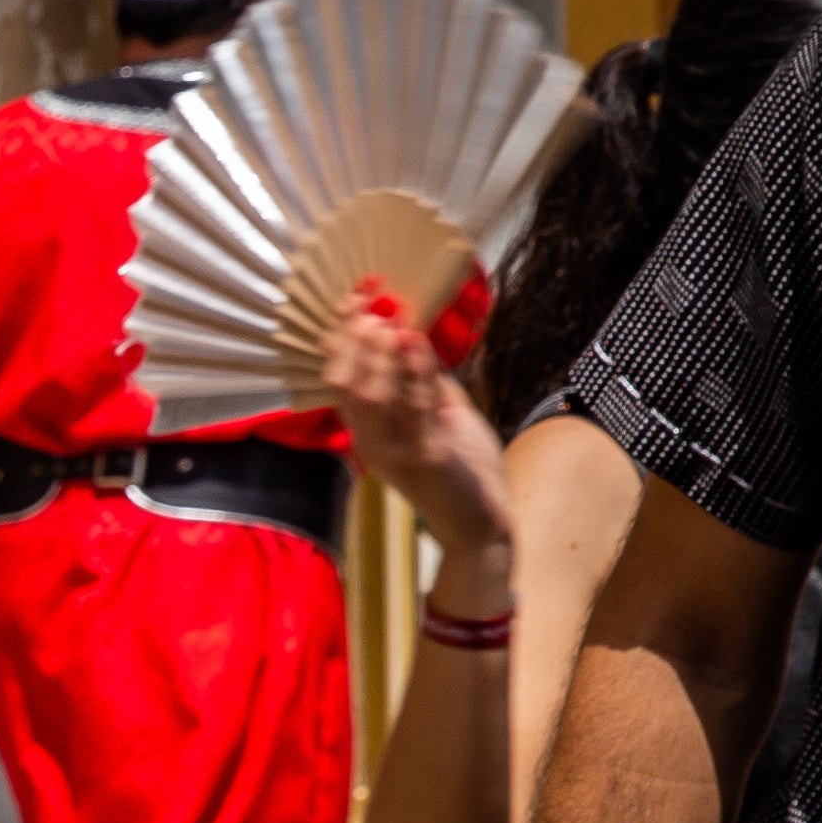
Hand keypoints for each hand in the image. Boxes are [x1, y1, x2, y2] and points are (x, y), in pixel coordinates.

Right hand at [317, 296, 512, 566]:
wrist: (481, 526)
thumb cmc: (463, 473)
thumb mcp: (442, 416)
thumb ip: (425, 383)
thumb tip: (417, 339)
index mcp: (367, 431)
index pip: (340, 377)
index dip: (344, 335)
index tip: (358, 296)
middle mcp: (369, 441)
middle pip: (344, 381)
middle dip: (355, 337)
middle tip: (371, 301)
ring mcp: (392, 451)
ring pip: (370, 393)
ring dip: (378, 349)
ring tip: (389, 316)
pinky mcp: (422, 458)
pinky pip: (413, 407)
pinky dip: (414, 369)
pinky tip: (416, 340)